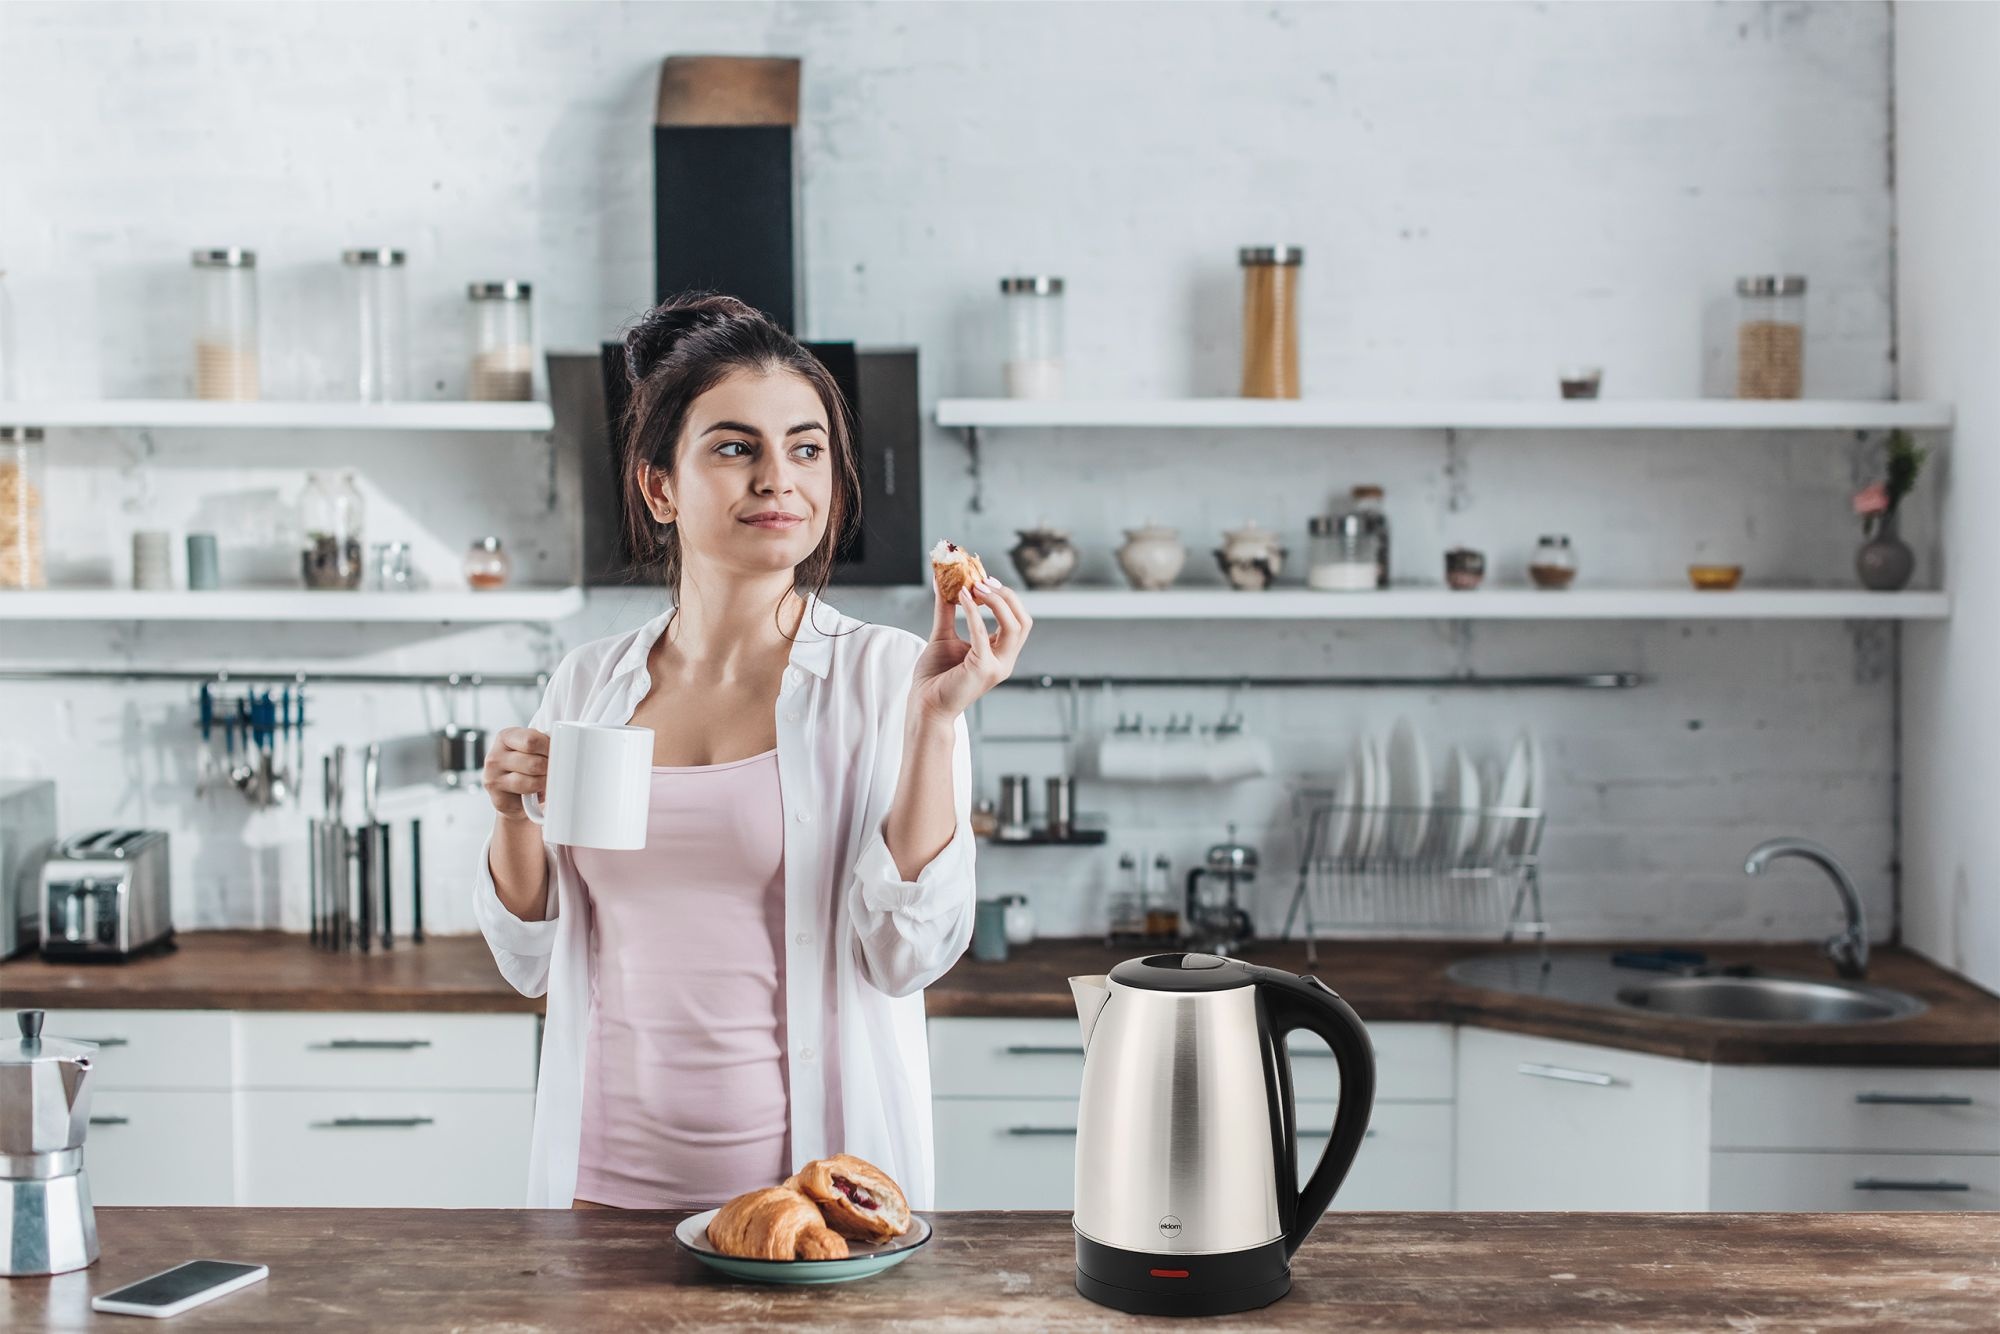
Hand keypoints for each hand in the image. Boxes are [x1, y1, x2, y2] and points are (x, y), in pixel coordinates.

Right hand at [484, 726, 548, 819]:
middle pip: (534, 763)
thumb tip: (565, 745)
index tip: (555, 753)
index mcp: (506, 737)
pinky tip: (537, 793)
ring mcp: (493, 778)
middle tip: (551, 771)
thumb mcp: (535, 749)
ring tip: (544, 781)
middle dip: (549, 768)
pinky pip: (527, 796)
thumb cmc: (530, 769)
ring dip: (544, 782)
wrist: (518, 799)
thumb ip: (544, 743)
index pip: (531, 740)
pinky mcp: (499, 799)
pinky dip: (537, 794)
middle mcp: (495, 757)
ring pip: (532, 781)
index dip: (549, 748)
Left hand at [910, 571, 1032, 723]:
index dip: (1005, 597)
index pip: (1017, 620)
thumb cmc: (935, 675)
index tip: (984, 579)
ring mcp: (997, 666)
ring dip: (996, 601)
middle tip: (982, 581)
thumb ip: (947, 609)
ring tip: (975, 587)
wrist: (925, 704)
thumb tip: (942, 580)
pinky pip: (983, 634)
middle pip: (1023, 621)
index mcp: (1000, 653)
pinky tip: (962, 597)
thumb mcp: (944, 635)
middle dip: (1006, 596)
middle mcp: (1005, 661)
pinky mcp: (983, 670)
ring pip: (1015, 626)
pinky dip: (974, 612)